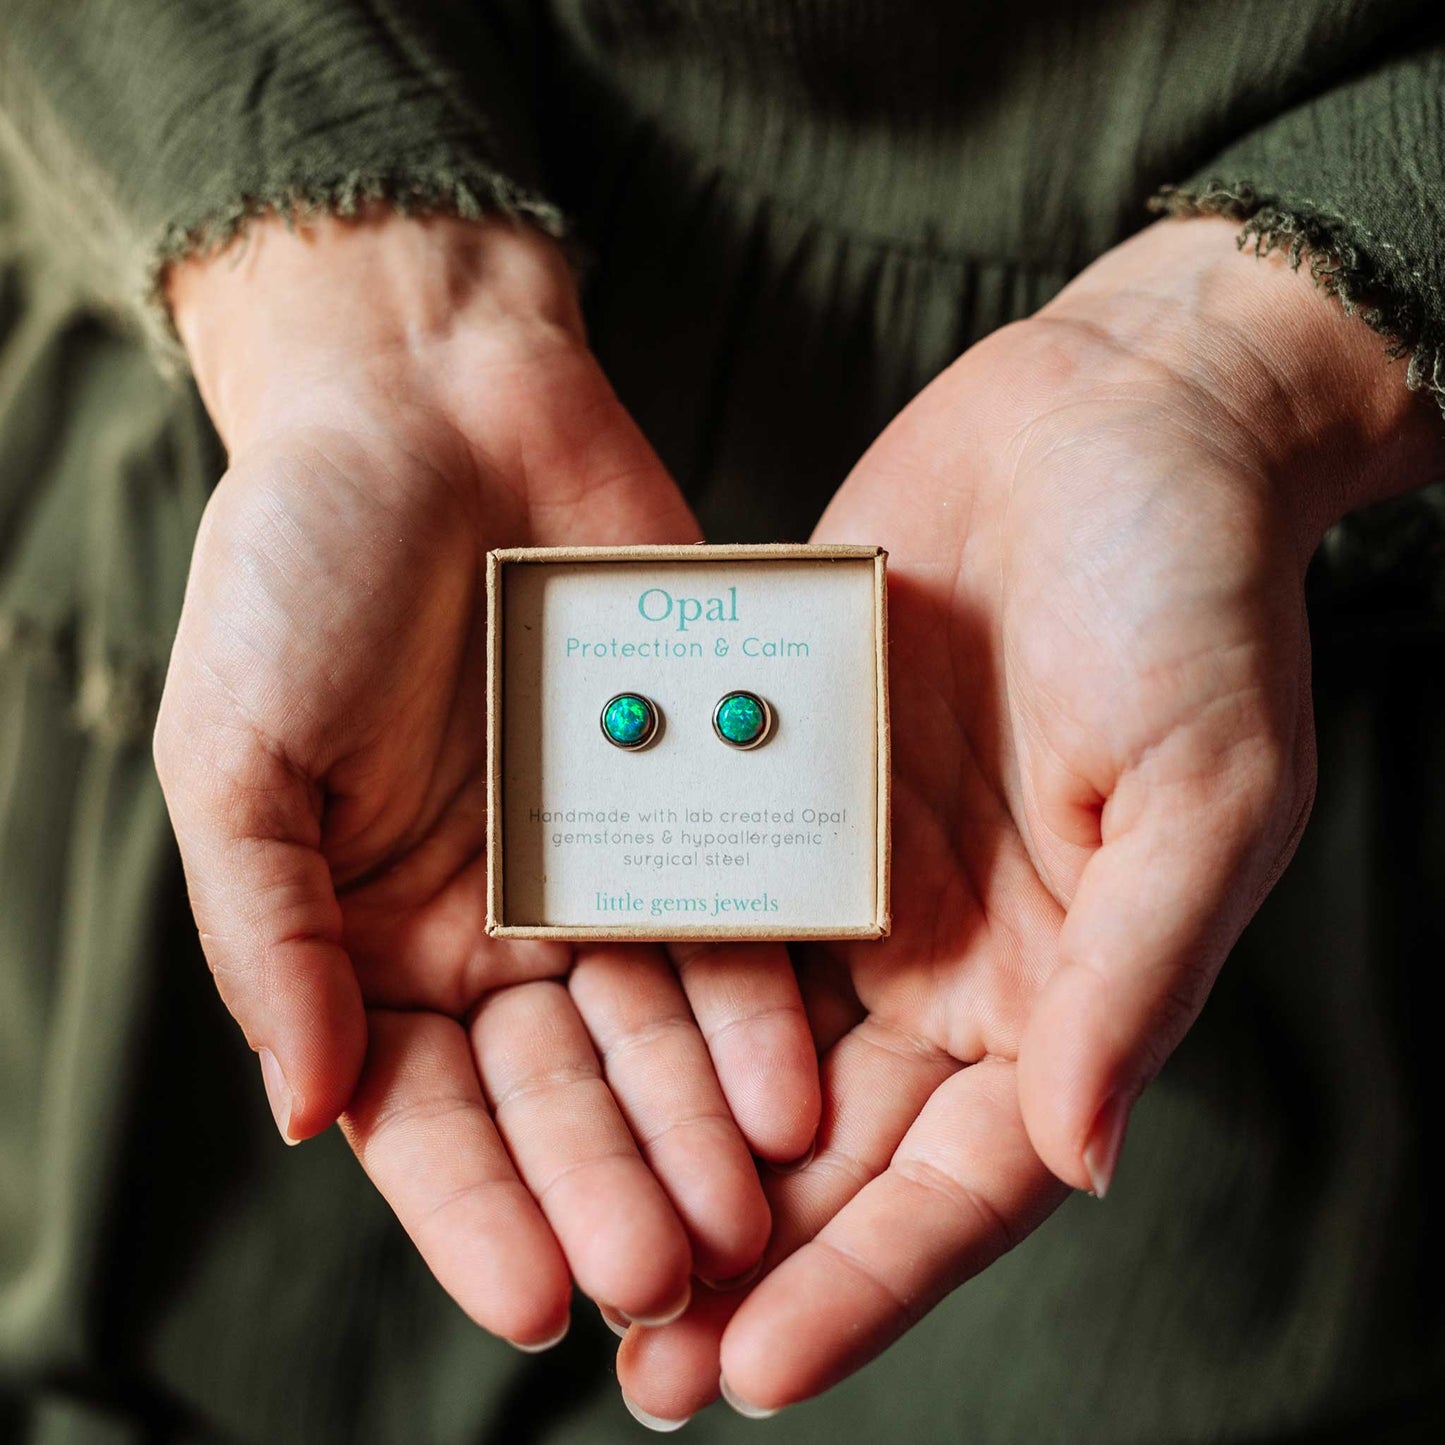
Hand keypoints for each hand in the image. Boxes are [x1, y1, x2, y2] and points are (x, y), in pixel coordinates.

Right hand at [153, 212, 818, 1347]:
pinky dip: (760, 996)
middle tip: (668, 1275)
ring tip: (750, 1210)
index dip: (477, 1210)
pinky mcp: (690, 794)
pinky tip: (798, 1076)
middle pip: (560, 1091)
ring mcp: (603, 866)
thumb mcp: (238, 755)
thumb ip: (271, 932)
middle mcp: (498, 927)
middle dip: (610, 1184)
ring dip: (699, 1123)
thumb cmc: (301, 569)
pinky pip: (734, 910)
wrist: (434, 407)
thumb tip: (305, 1110)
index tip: (535, 1298)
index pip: (426, 1114)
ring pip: (659, 1027)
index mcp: (374, 940)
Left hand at [617, 216, 1442, 1418]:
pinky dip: (641, 975)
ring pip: (746, 1045)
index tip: (754, 1369)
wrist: (1112, 425)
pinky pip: (704, 893)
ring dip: (664, 1144)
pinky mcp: (784, 779)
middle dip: (738, 1255)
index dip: (863, 1281)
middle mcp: (947, 954)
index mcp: (1057, 986)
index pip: (956, 1179)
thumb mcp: (1201, 788)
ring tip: (564, 1233)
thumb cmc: (1194, 599)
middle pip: (832, 1146)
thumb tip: (1077, 1156)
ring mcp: (855, 872)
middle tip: (629, 1360)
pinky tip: (547, 1037)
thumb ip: (1136, 974)